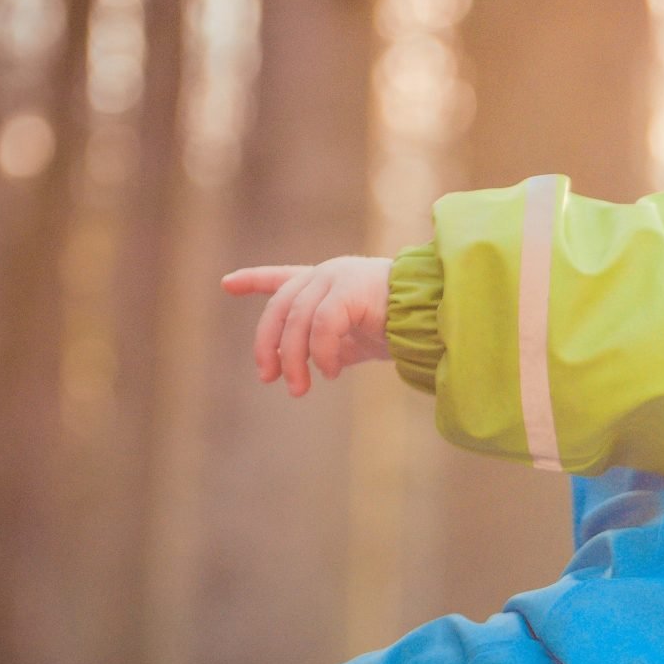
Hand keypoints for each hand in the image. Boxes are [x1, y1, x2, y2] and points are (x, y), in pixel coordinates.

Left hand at [222, 256, 393, 396]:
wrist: (435, 314)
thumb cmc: (403, 326)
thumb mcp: (357, 337)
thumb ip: (331, 345)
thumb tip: (309, 368)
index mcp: (326, 282)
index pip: (282, 279)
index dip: (253, 280)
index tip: (227, 284)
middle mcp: (326, 275)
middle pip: (280, 308)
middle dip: (268, 345)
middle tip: (268, 377)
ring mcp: (337, 278)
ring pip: (297, 321)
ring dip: (294, 359)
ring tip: (300, 388)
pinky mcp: (350, 289)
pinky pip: (322, 326)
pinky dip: (321, 353)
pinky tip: (329, 373)